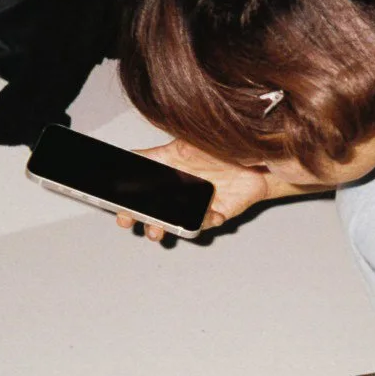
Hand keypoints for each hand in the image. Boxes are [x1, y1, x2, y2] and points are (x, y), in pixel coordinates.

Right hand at [117, 139, 275, 241]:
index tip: (120, 209)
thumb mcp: (183, 145)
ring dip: (166, 228)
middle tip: (131, 222)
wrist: (255, 159)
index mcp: (169, 177)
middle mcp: (180, 194)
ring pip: (177, 223)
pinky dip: (207, 220)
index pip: (143, 193)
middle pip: (155, 214)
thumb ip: (158, 153)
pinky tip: (210, 214)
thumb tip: (132, 156)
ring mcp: (197, 206)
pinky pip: (208, 222)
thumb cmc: (220, 149)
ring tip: (158, 230)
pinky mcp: (215, 214)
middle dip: (142, 220)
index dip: (129, 204)